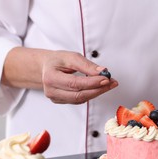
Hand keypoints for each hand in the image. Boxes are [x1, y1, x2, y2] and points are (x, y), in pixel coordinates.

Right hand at [2, 47, 117, 104]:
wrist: (46, 67)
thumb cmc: (57, 61)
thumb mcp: (71, 57)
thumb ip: (86, 65)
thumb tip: (102, 72)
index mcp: (50, 77)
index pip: (74, 83)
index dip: (91, 83)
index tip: (106, 78)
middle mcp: (51, 91)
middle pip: (78, 95)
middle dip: (97, 90)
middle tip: (111, 83)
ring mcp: (55, 98)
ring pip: (80, 100)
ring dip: (96, 93)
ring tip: (109, 84)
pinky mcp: (61, 101)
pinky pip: (78, 101)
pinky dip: (90, 94)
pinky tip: (99, 88)